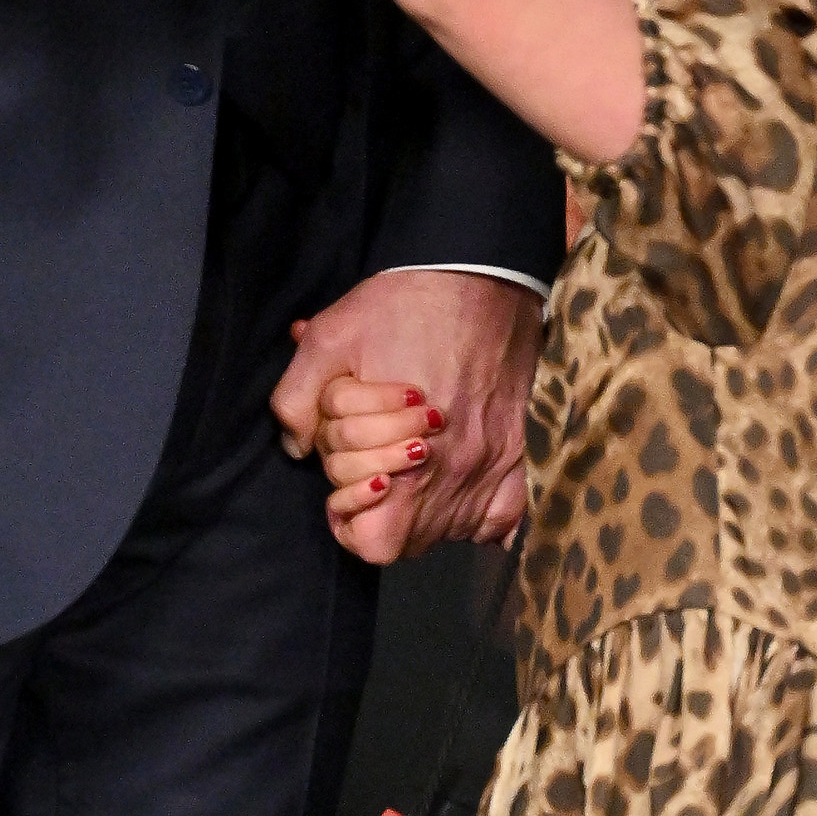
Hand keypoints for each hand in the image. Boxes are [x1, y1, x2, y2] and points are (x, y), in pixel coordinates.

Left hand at [274, 270, 537, 558]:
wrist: (481, 273)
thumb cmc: (404, 305)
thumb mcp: (330, 339)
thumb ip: (296, 401)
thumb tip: (298, 448)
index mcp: (408, 453)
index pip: (370, 541)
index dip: (347, 515)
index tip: (342, 484)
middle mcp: (456, 472)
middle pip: (406, 541)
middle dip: (377, 506)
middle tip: (373, 457)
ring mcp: (494, 468)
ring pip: (450, 535)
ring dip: (421, 512)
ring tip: (408, 470)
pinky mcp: (520, 455)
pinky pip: (503, 523)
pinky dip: (479, 519)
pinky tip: (456, 485)